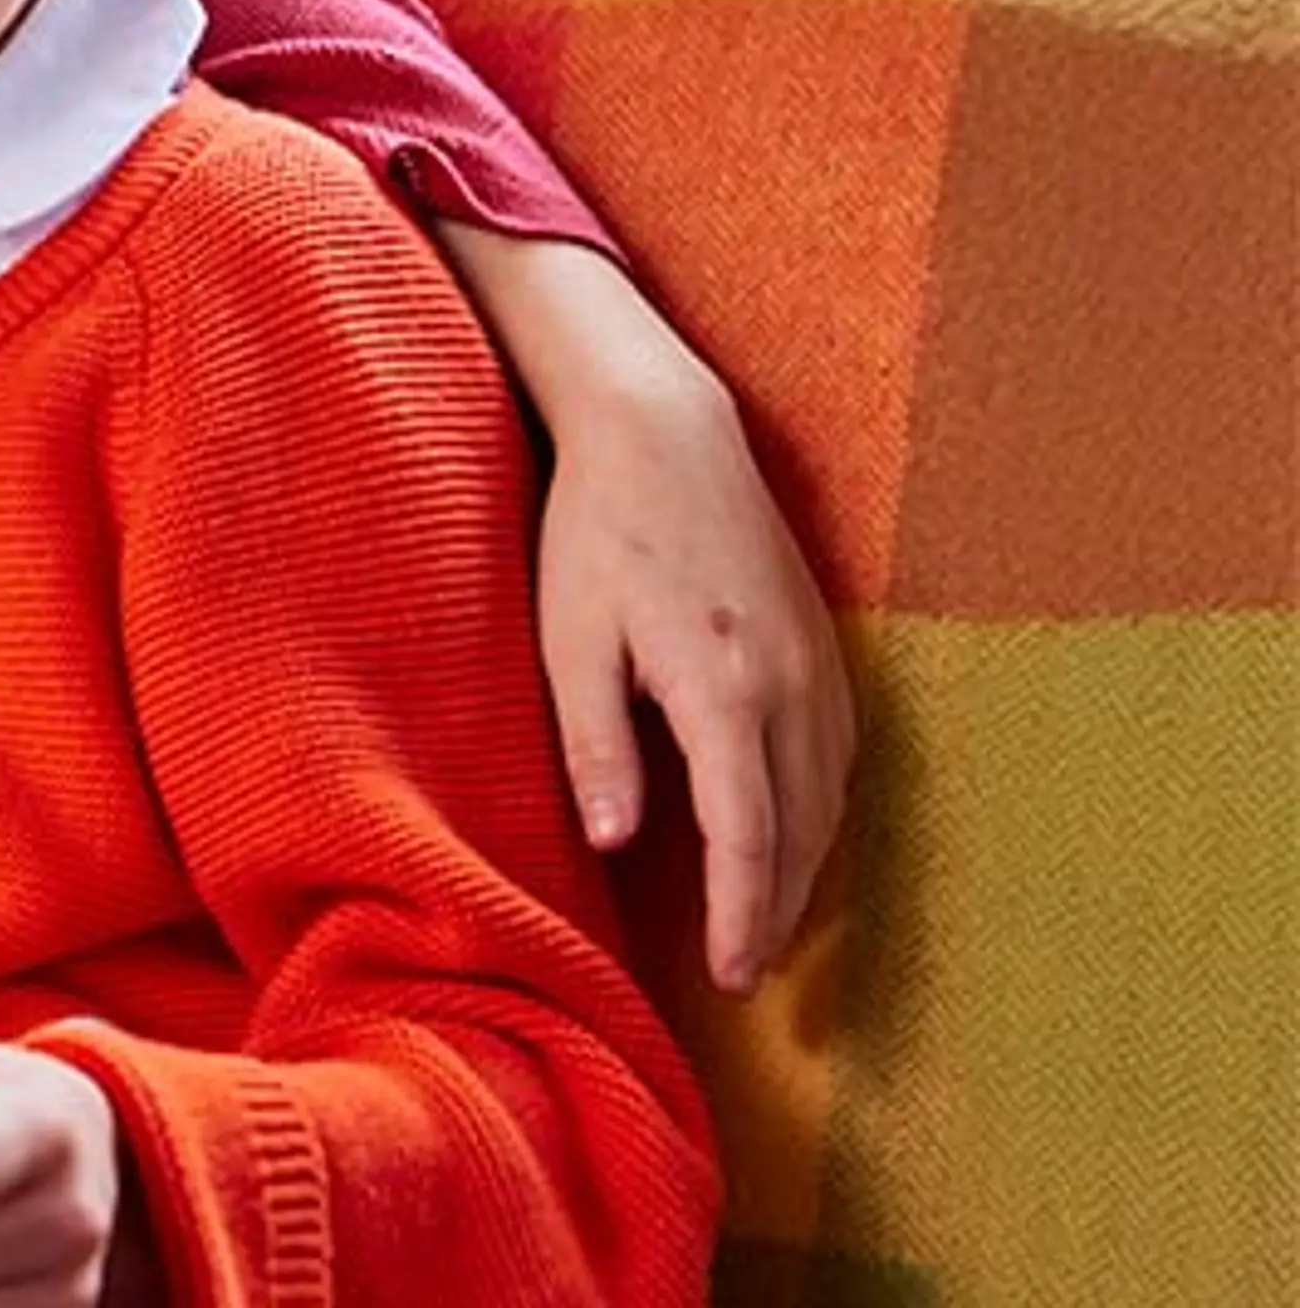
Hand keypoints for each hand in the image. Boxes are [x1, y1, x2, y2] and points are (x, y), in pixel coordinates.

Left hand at [537, 361, 856, 992]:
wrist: (664, 434)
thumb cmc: (599, 534)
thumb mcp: (572, 641)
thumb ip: (596, 747)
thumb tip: (616, 846)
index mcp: (722, 689)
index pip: (748, 835)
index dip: (742, 916)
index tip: (731, 976)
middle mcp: (788, 682)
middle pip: (801, 830)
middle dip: (779, 911)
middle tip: (747, 974)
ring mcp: (817, 660)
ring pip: (831, 795)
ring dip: (807, 868)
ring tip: (768, 925)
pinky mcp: (822, 641)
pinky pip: (840, 752)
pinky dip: (823, 811)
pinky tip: (795, 838)